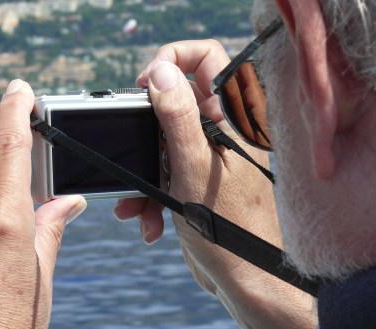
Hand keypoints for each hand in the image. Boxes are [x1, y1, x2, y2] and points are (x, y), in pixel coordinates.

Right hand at [114, 40, 315, 327]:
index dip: (172, 61)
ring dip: (144, 171)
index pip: (207, 58)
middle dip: (146, 130)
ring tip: (138, 204)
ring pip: (163, 140)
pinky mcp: (194, 178)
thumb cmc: (228, 227)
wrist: (242, 277)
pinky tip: (147, 219)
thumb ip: (179, 117)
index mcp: (232, 118)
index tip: (145, 86)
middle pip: (175, 101)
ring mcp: (206, 155)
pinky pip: (164, 170)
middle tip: (136, 148)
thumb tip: (162, 73)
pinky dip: (150, 193)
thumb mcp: (193, 167)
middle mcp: (222, 130)